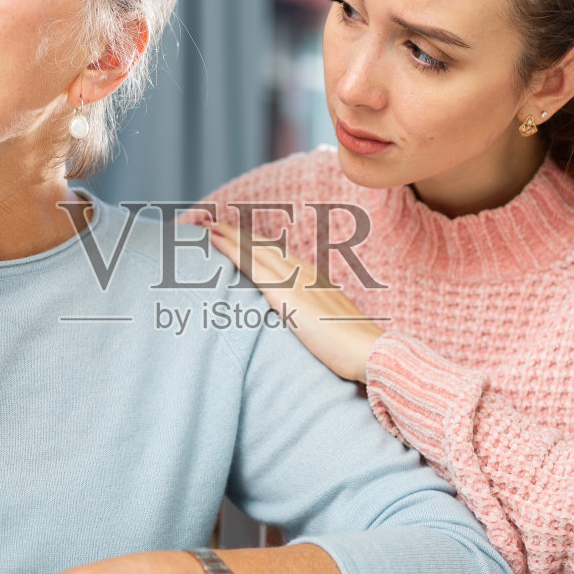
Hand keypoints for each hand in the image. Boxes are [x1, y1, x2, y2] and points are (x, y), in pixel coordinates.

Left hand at [206, 220, 381, 382]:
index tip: (233, 235)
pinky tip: (214, 240)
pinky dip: (231, 248)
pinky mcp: (286, 293)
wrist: (367, 351)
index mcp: (314, 278)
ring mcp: (295, 280)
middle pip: (263, 246)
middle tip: (210, 221)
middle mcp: (304, 272)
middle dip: (236, 233)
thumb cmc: (352, 348)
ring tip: (205, 224)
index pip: (277, 255)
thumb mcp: (330, 325)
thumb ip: (313, 317)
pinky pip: (252, 265)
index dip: (254, 244)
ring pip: (255, 249)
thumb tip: (304, 323)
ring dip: (228, 235)